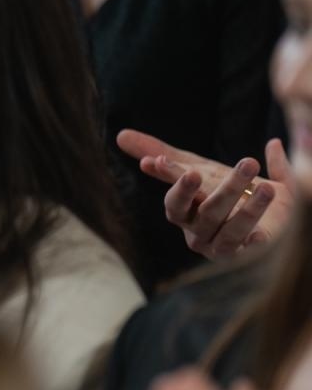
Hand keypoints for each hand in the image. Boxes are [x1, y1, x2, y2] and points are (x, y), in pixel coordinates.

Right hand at [116, 129, 291, 258]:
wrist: (267, 214)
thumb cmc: (221, 190)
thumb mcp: (194, 167)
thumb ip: (159, 152)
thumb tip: (120, 135)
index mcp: (183, 213)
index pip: (175, 204)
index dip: (181, 190)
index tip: (192, 172)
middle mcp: (198, 232)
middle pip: (207, 213)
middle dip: (227, 189)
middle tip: (248, 163)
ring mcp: (221, 245)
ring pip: (231, 230)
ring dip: (250, 209)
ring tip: (268, 188)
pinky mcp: (247, 254)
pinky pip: (249, 251)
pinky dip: (254, 243)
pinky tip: (261, 234)